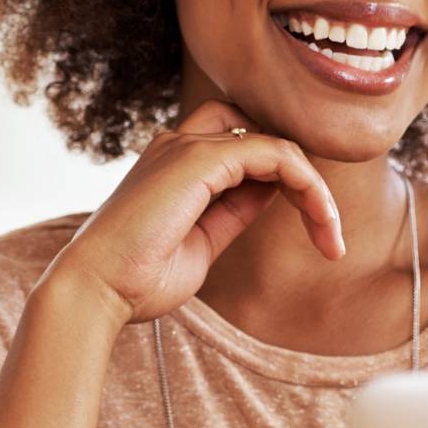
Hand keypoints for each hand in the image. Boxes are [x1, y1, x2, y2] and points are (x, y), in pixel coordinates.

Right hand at [43, 98, 345, 326]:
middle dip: (304, 180)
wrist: (96, 290)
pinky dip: (306, 184)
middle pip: (264, 138)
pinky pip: (274, 154)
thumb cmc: (138, 279)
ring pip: (276, 145)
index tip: (320, 235)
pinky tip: (318, 218)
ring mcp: (187, 148)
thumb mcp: (204, 243)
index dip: (290, 184)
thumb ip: (235, 212)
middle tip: (330, 235)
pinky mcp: (199, 159)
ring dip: (314, 189)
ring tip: (331, 236)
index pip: (249, 152)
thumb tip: (274, 191)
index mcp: (175, 165)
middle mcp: (179, 146)